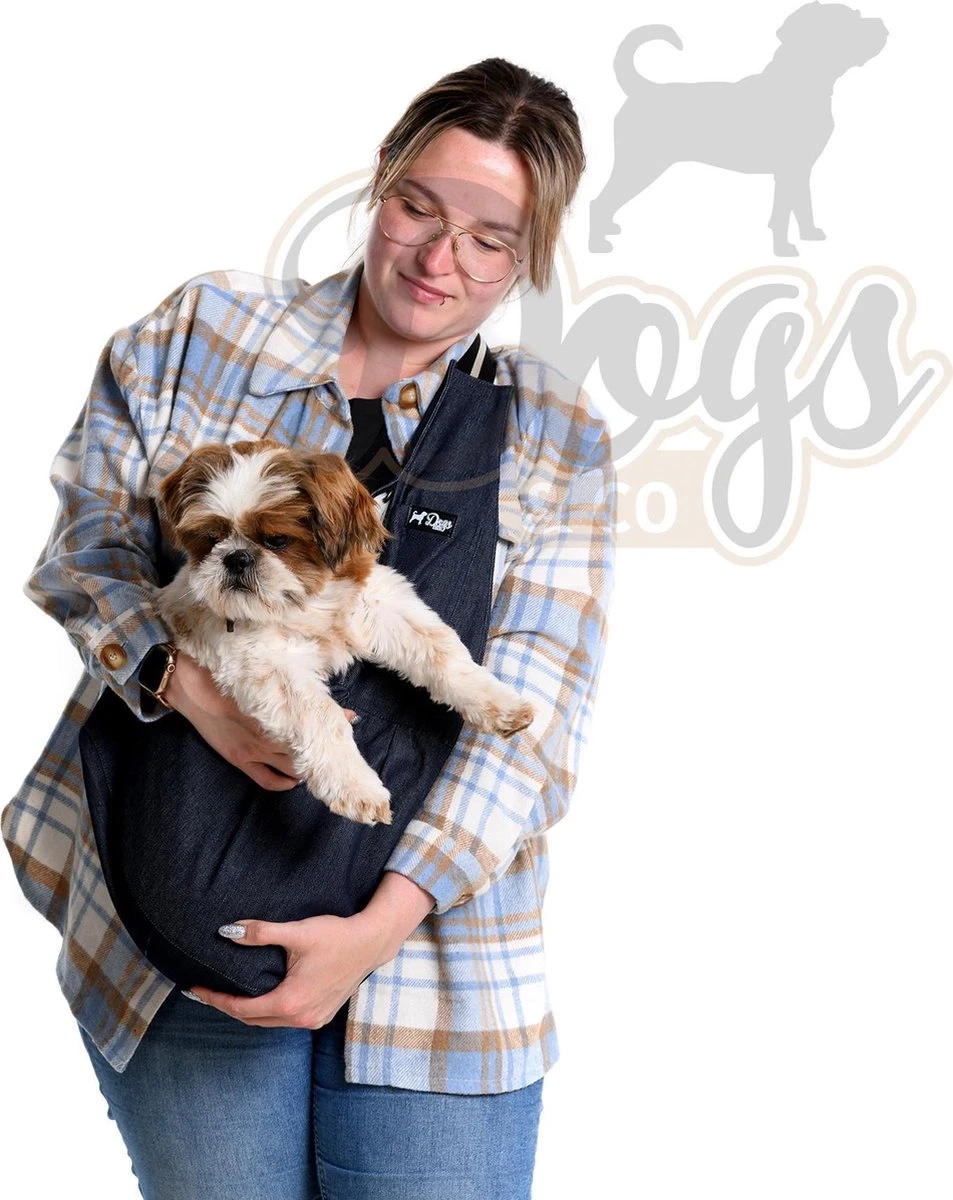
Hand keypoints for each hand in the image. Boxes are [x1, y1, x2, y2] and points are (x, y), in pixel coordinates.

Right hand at [163, 651, 356, 790]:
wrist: (187, 684)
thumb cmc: (226, 672)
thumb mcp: (260, 675)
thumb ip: (290, 683)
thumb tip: (312, 682)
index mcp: (276, 710)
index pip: (315, 723)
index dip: (336, 724)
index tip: (351, 719)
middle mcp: (269, 734)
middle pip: (309, 749)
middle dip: (325, 746)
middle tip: (337, 742)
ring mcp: (254, 750)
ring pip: (293, 768)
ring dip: (309, 766)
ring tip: (319, 759)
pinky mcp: (240, 759)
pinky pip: (268, 780)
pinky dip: (286, 783)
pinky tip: (295, 778)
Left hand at [187, 873, 435, 1026]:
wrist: (371, 942)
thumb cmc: (336, 935)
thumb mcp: (297, 932)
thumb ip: (261, 933)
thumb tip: (227, 932)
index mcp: (290, 1001)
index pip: (241, 1008)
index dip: (215, 999)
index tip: (196, 989)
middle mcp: (300, 1018)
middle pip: (252, 1019)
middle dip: (227, 1007)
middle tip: (205, 991)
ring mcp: (312, 1020)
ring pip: (268, 1022)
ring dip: (247, 1011)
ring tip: (227, 994)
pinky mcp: (321, 1015)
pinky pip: (285, 1020)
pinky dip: (268, 1012)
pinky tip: (260, 997)